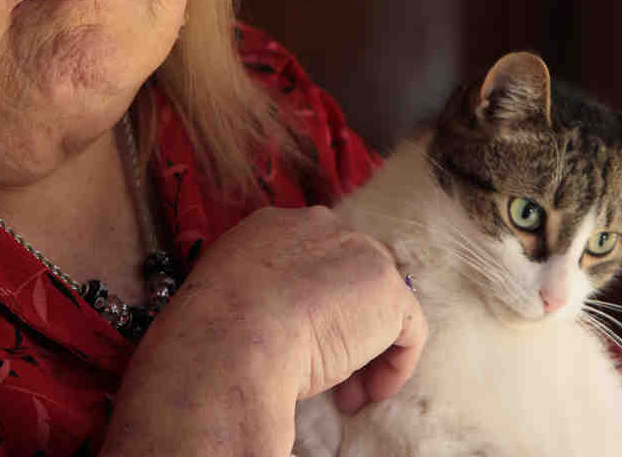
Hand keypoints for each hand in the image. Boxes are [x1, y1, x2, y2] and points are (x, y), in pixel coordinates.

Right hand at [100, 205, 426, 455]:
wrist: (233, 337)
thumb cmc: (214, 330)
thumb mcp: (226, 297)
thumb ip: (254, 295)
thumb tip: (263, 324)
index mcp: (274, 226)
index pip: (312, 261)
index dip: (312, 307)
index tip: (299, 344)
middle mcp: (322, 227)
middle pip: (350, 280)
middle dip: (343, 329)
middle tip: (329, 377)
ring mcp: (361, 253)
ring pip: (377, 306)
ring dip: (365, 354)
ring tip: (344, 396)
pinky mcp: (389, 290)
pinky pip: (407, 332)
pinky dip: (393, 368)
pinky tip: (366, 395)